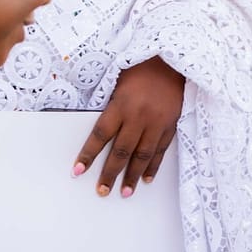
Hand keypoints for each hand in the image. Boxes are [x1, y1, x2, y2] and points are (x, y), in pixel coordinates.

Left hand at [73, 57, 183, 197]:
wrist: (174, 58)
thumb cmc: (141, 66)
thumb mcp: (118, 79)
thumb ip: (109, 105)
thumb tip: (98, 131)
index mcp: (122, 104)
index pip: (100, 135)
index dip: (88, 155)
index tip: (77, 170)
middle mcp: (139, 117)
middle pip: (121, 151)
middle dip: (110, 173)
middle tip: (102, 191)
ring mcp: (157, 123)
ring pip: (143, 156)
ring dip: (133, 176)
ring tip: (125, 192)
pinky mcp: (171, 125)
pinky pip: (161, 151)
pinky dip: (153, 166)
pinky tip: (146, 179)